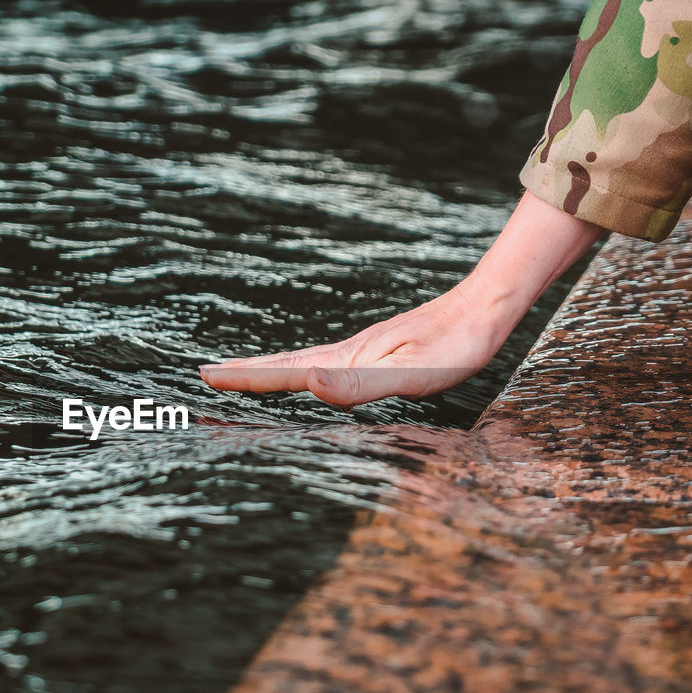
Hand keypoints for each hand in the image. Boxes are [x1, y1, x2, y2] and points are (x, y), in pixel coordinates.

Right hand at [199, 285, 513, 407]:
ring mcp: (359, 350)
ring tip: (240, 372)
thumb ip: (358, 384)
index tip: (205, 377)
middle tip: (206, 374)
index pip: (284, 373)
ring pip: (300, 362)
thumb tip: (309, 385)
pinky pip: (323, 362)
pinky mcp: (377, 351)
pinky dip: (297, 368)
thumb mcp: (409, 373)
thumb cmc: (454, 347)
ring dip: (266, 370)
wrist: (486, 307)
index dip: (245, 378)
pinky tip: (306, 372)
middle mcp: (346, 353)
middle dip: (243, 372)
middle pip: (283, 365)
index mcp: (346, 360)